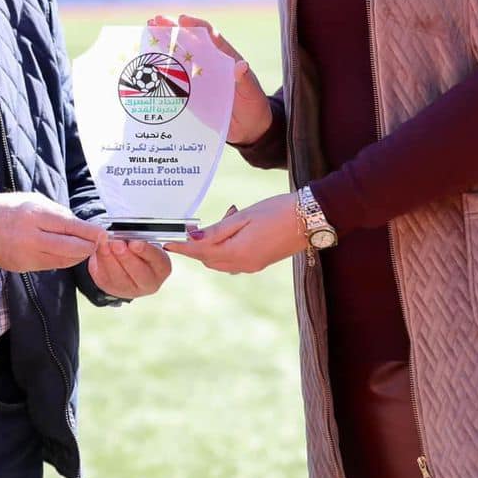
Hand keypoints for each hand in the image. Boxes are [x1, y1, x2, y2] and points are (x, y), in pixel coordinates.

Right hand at [0, 192, 106, 272]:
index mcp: (35, 215)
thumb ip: (57, 212)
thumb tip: (80, 226)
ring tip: (87, 248)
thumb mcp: (34, 201)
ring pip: (64, 260)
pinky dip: (66, 260)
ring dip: (79, 255)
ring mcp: (28, 254)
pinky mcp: (26, 266)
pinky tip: (72, 254)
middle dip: (88, 246)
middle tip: (99, 243)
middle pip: (70, 247)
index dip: (89, 232)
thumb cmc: (11, 209)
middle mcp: (32, 237)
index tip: (103, 233)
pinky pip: (53, 265)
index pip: (69, 226)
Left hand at [89, 237, 172, 298]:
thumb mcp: (145, 241)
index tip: (135, 243)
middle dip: (126, 256)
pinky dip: (100, 260)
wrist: (125, 263)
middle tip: (117, 243)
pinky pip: (104, 276)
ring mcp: (129, 289)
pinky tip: (98, 249)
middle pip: (138, 272)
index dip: (146, 251)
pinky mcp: (110, 288)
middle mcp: (148, 282)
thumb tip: (129, 232)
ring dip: (109, 257)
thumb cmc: (138, 250)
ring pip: (118, 276)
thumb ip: (140, 238)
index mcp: (161, 268)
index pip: (157, 260)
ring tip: (104, 243)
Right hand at [148, 14, 272, 145]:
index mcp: (226, 59)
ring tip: (147, 33)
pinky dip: (161, 71)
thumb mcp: (252, 95)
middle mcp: (210, 64)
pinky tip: (147, 65)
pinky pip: (174, 79)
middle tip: (154, 20)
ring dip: (163, 45)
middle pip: (189, 42)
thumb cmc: (254, 108)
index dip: (196, 27)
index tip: (181, 20)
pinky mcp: (191, 93)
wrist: (248, 129)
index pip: (211, 37)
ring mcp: (199, 77)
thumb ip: (246, 81)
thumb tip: (242, 66)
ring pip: (179, 57)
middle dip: (172, 30)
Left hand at [162, 193, 306, 274]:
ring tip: (227, 218)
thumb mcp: (243, 217)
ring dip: (213, 244)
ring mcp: (253, 265)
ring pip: (220, 260)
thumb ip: (217, 230)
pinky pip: (234, 259)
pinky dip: (226, 246)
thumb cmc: (277, 211)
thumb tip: (193, 238)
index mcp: (237, 253)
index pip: (200, 252)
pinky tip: (236, 227)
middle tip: (199, 222)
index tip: (166, 242)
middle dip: (198, 244)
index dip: (182, 247)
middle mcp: (243, 264)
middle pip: (208, 259)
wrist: (311, 219)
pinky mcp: (260, 262)